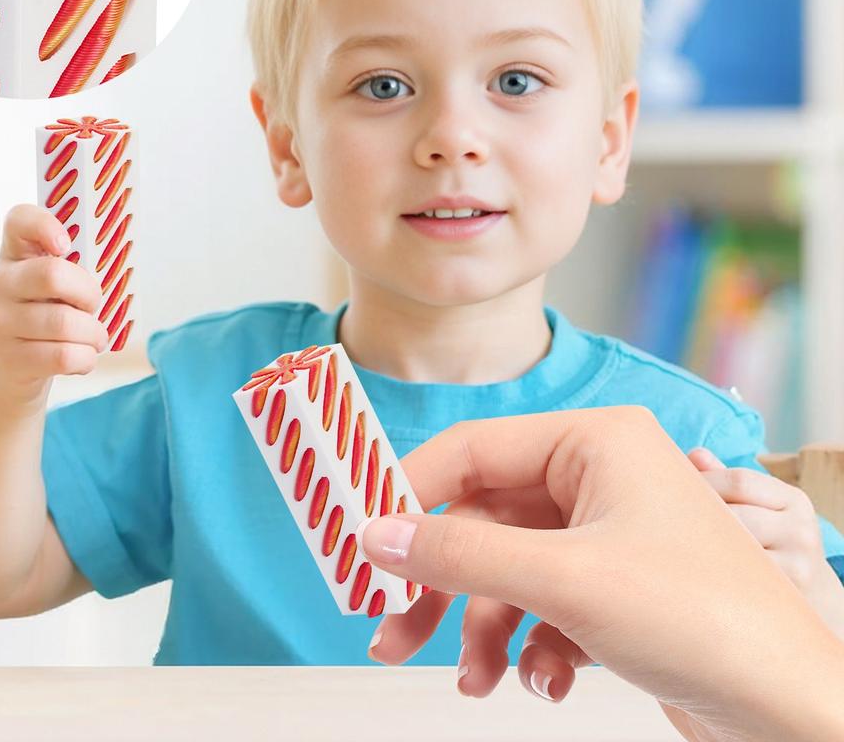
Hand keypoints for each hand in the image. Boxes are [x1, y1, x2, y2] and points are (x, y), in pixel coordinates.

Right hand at [0, 204, 108, 402]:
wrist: (8, 372)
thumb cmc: (44, 317)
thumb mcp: (50, 287)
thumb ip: (73, 269)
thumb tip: (116, 269)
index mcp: (14, 254)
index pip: (18, 219)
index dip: (45, 225)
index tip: (66, 245)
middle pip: (52, 274)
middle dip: (89, 294)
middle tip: (95, 306)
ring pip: (64, 322)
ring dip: (94, 334)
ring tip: (96, 338)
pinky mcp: (9, 358)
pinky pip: (64, 355)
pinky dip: (86, 358)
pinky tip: (83, 357)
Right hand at [358, 407, 843, 741]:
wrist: (797, 716)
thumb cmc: (705, 621)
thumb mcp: (565, 581)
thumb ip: (460, 554)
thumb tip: (375, 534)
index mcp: (593, 442)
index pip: (473, 449)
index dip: (409, 491)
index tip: (359, 537)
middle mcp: (597, 477)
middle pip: (483, 518)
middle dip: (441, 582)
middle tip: (389, 629)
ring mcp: (606, 533)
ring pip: (508, 567)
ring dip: (482, 624)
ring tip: (474, 680)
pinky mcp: (614, 586)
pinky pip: (542, 601)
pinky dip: (529, 644)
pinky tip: (542, 683)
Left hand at [688, 447, 843, 637]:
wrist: (813, 595)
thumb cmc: (773, 539)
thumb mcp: (761, 506)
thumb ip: (726, 480)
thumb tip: (694, 455)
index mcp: (793, 500)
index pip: (740, 481)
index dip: (704, 483)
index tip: (677, 489)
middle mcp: (801, 531)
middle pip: (735, 515)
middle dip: (698, 516)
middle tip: (669, 519)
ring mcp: (798, 566)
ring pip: (732, 548)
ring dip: (700, 544)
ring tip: (678, 542)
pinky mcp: (784, 596)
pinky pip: (737, 578)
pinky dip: (712, 569)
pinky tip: (696, 567)